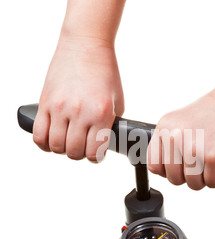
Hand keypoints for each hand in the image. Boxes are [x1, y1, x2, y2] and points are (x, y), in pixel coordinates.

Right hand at [33, 35, 123, 161]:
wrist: (87, 45)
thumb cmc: (105, 72)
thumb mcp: (118, 101)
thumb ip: (110, 125)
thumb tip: (103, 143)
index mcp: (101, 113)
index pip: (94, 152)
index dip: (95, 158)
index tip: (96, 154)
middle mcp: (80, 112)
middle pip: (73, 152)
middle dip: (80, 154)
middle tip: (83, 147)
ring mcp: (60, 107)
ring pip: (55, 146)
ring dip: (62, 149)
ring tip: (68, 141)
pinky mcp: (45, 102)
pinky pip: (38, 134)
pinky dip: (44, 143)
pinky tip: (51, 138)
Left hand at [147, 81, 214, 189]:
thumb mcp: (182, 122)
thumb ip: (170, 142)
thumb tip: (165, 170)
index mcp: (164, 128)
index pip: (154, 165)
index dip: (169, 171)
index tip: (181, 167)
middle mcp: (175, 138)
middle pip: (174, 178)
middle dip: (190, 176)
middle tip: (202, 165)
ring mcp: (193, 148)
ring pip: (193, 184)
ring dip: (206, 179)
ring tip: (214, 165)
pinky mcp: (214, 156)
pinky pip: (212, 183)